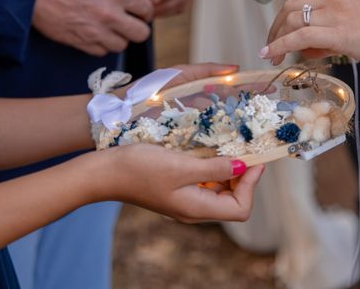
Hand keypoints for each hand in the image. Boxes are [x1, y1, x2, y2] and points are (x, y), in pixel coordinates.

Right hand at [33, 0, 152, 56]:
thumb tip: (126, 1)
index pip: (146, 8)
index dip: (146, 12)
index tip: (142, 13)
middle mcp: (110, 15)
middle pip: (141, 33)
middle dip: (138, 29)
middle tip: (131, 25)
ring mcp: (96, 31)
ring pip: (122, 45)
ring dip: (119, 39)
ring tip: (110, 30)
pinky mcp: (81, 43)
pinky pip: (101, 52)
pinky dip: (101, 46)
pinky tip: (95, 36)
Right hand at [105, 145, 263, 222]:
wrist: (105, 172)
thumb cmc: (141, 168)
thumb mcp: (182, 165)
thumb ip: (214, 169)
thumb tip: (243, 167)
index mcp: (196, 209)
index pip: (240, 209)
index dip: (251, 186)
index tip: (254, 160)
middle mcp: (194, 210)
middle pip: (233, 201)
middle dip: (243, 178)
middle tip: (244, 151)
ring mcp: (185, 201)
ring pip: (220, 192)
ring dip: (229, 172)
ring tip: (229, 149)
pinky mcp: (177, 190)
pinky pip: (205, 184)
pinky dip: (214, 171)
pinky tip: (210, 153)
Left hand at [261, 0, 359, 72]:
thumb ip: (339, 35)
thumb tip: (315, 48)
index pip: (306, 3)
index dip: (289, 21)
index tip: (284, 38)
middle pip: (291, 6)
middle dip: (276, 27)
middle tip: (270, 47)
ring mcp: (337, 13)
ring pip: (292, 19)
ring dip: (275, 38)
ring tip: (270, 56)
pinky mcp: (338, 31)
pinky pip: (299, 35)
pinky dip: (280, 45)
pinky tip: (271, 56)